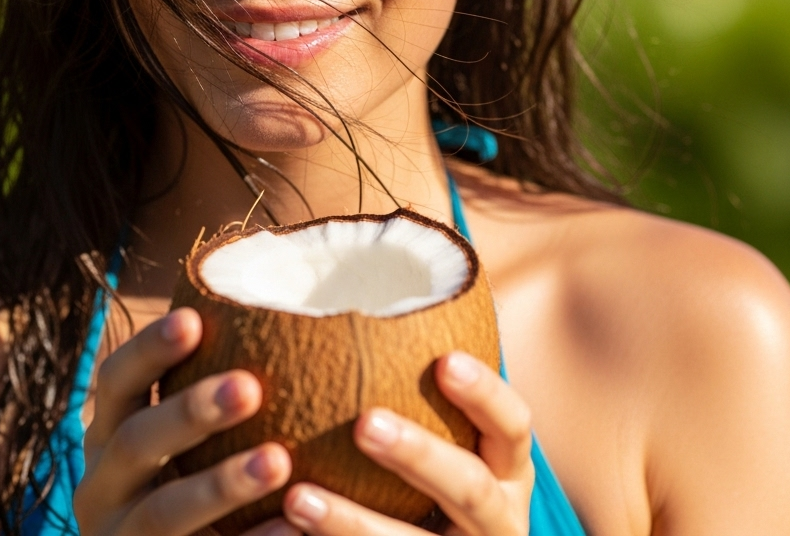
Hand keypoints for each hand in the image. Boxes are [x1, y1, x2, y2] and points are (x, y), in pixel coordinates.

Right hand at [73, 307, 298, 535]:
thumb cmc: (194, 477)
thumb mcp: (180, 440)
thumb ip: (214, 388)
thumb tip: (286, 307)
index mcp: (109, 436)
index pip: (116, 380)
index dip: (149, 349)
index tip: (193, 318)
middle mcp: (103, 487)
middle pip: (134, 443)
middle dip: (189, 412)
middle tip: (249, 387)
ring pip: (163, 513)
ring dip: (220, 484)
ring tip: (278, 461)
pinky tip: (293, 525)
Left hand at [281, 351, 533, 535]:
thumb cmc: (424, 473)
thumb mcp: (448, 435)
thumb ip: (415, 383)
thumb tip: (364, 279)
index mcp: (504, 467)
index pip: (513, 423)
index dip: (485, 393)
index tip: (444, 361)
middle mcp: (497, 519)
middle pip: (470, 488)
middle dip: (420, 456)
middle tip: (364, 423)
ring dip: (355, 523)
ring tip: (297, 497)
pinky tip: (275, 531)